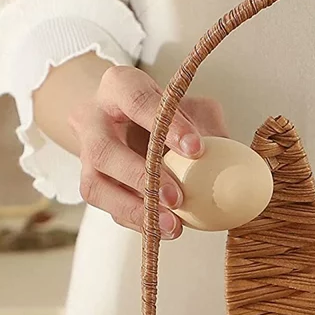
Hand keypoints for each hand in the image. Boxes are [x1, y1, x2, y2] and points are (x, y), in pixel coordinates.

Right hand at [71, 65, 226, 236]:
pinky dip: (137, 221)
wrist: (130, 123)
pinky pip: (109, 208)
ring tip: (171, 224)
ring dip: (136, 209)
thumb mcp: (191, 107)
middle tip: (177, 198)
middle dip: (142, 178)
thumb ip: (206, 127)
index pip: (137, 99)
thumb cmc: (164, 113)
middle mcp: (94, 118)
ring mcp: (87, 155)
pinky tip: (162, 228)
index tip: (196, 149)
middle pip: (105, 150)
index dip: (166, 125)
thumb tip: (227, 159)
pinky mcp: (92, 184)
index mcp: (119, 86)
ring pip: (97, 185)